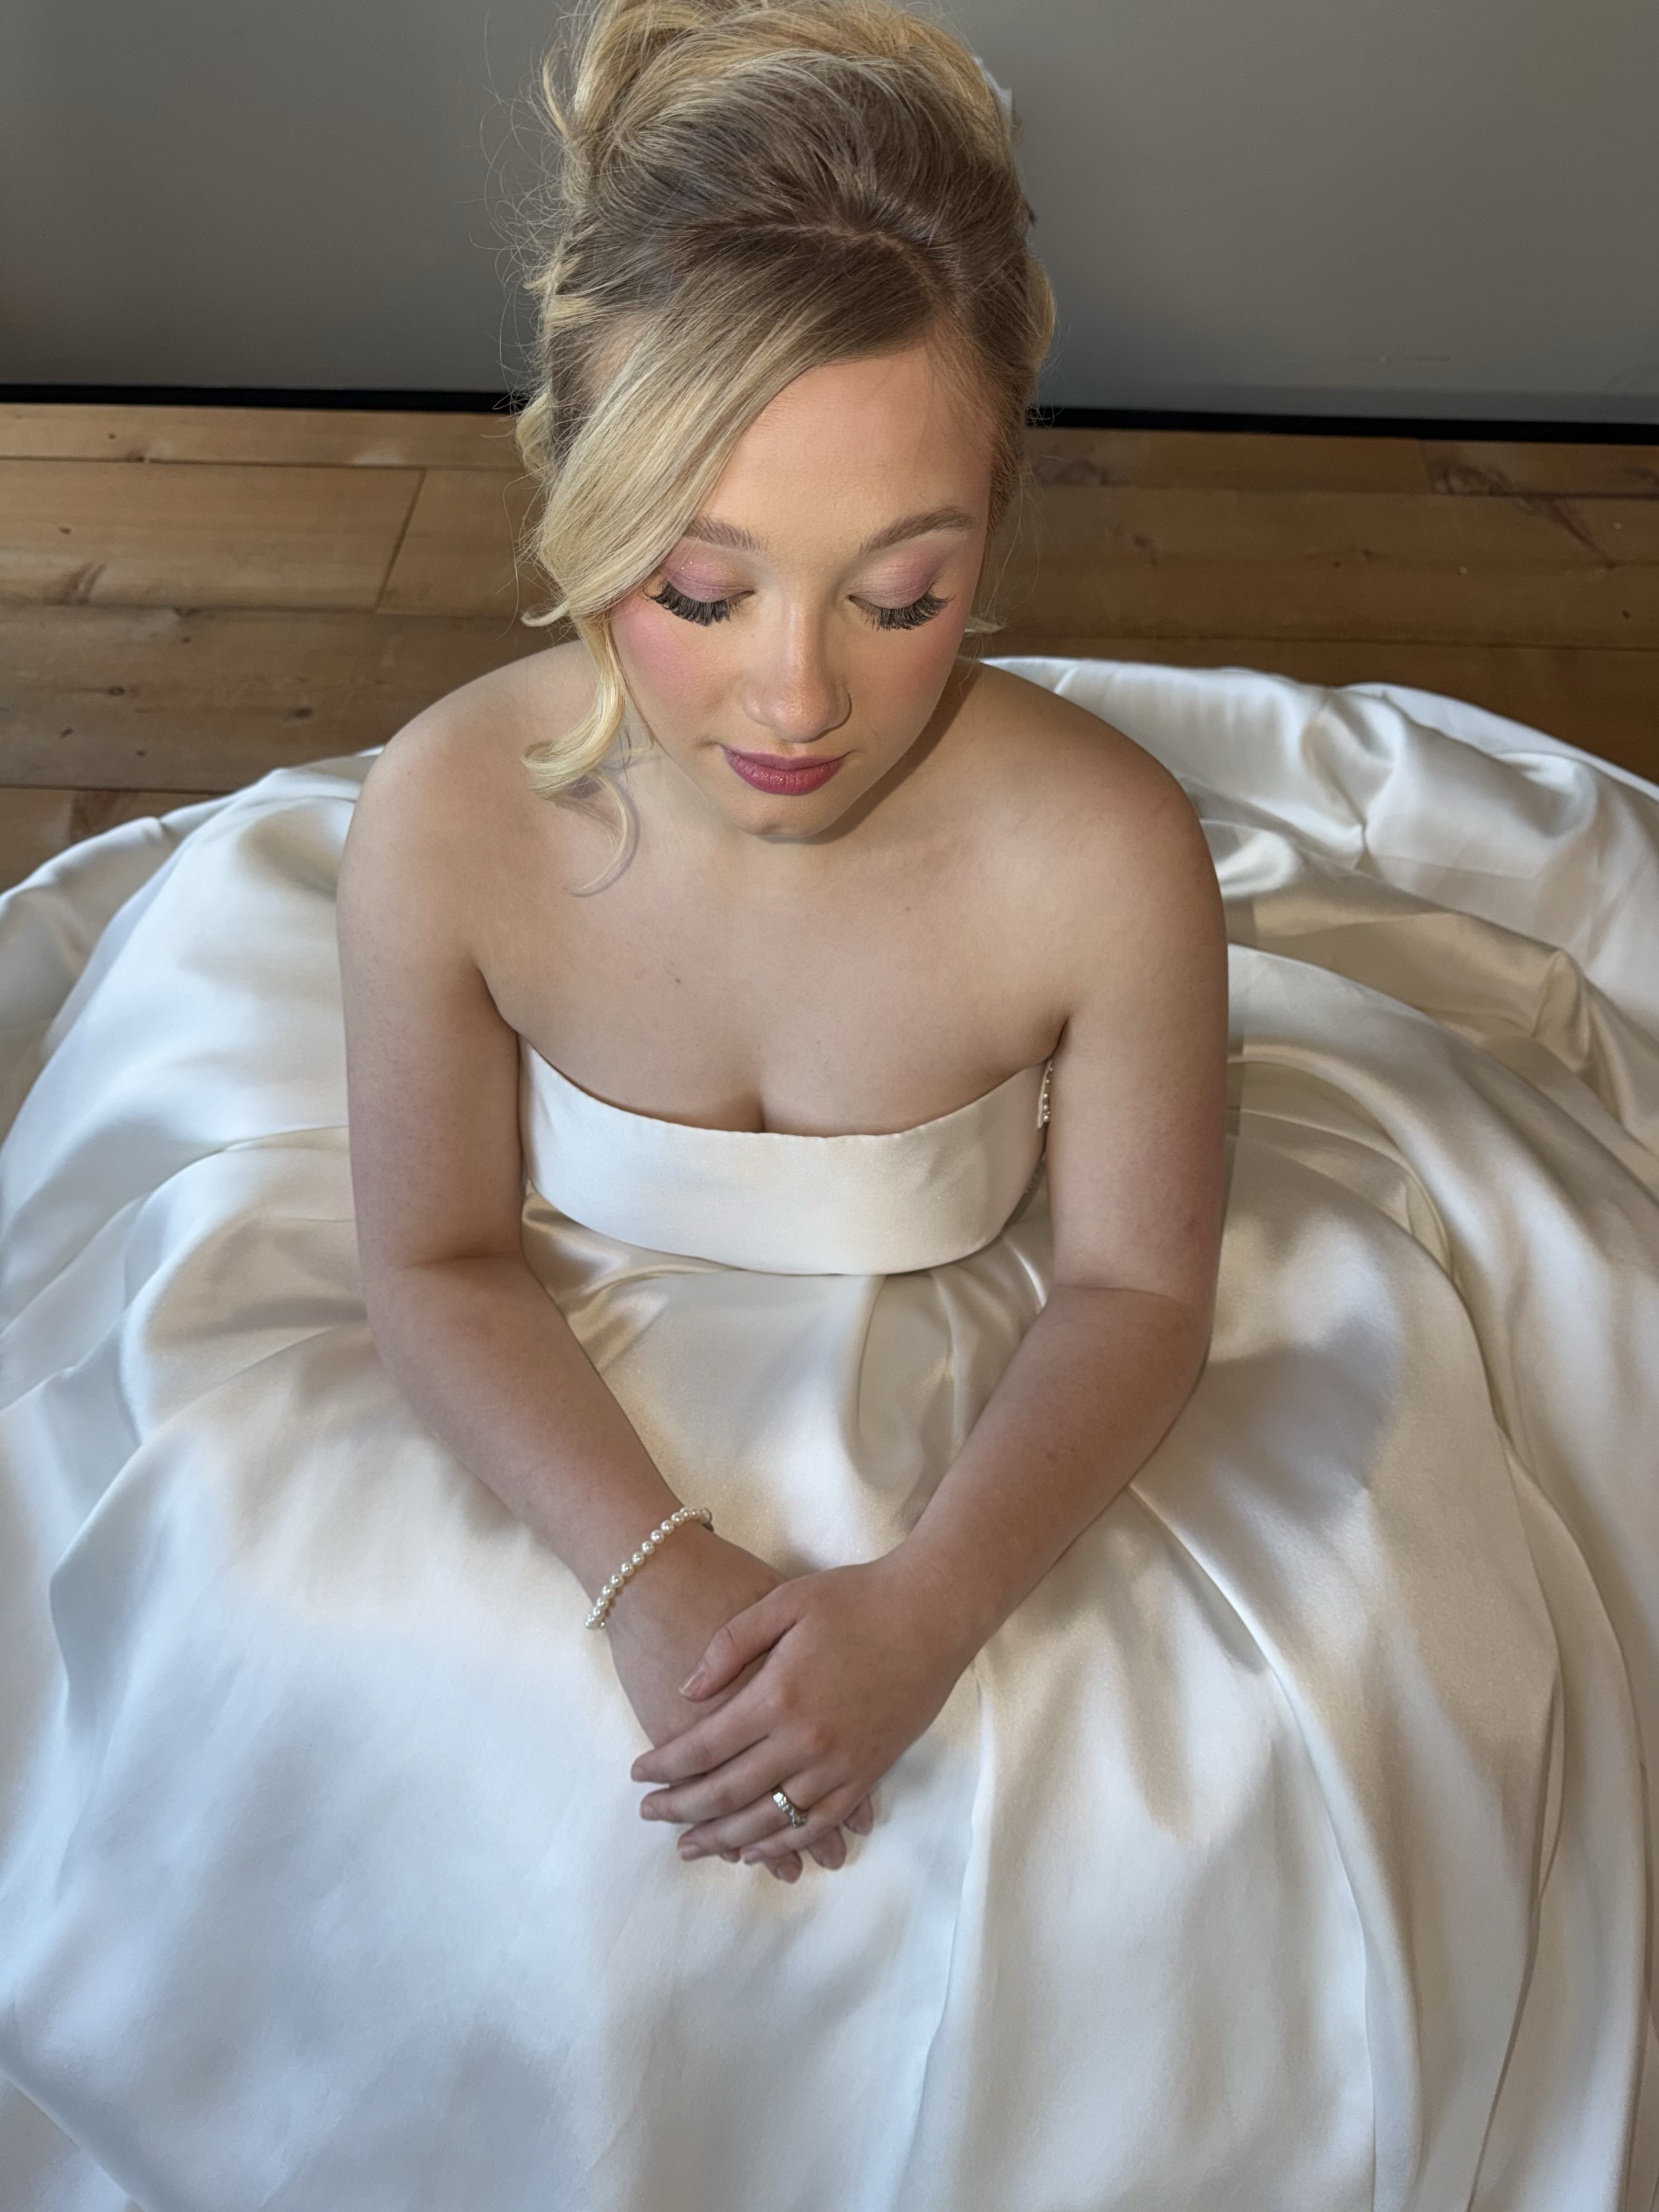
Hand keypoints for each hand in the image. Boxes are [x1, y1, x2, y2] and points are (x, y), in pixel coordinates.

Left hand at [629, 1554, 965, 1872]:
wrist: (932, 1612)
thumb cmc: (856, 1597)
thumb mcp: (783, 1601)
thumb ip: (729, 1645)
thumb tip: (686, 1691)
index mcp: (778, 1695)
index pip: (704, 1747)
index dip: (665, 1766)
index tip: (637, 1775)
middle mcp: (805, 1741)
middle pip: (728, 1792)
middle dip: (682, 1809)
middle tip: (649, 1816)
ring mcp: (840, 1764)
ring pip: (770, 1820)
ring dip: (725, 1838)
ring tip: (690, 1846)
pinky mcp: (868, 1774)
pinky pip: (817, 1823)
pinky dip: (782, 1843)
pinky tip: (755, 1848)